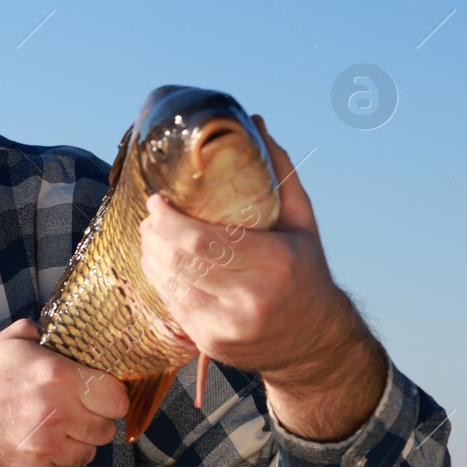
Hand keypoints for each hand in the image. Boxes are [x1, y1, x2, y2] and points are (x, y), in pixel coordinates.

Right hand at [0, 319, 127, 466]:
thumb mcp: (11, 343)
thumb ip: (49, 336)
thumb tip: (76, 332)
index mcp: (55, 376)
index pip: (117, 398)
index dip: (109, 397)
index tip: (99, 396)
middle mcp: (53, 414)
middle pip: (106, 429)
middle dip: (92, 421)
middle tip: (70, 412)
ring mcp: (42, 448)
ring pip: (87, 453)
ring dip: (74, 443)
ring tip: (47, 428)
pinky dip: (54, 462)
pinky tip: (32, 444)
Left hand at [136, 115, 385, 438]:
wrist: (316, 343)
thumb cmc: (306, 271)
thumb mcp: (301, 221)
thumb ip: (278, 172)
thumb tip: (255, 121)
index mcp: (273, 263)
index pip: (200, 241)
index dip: (167, 221)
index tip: (157, 201)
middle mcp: (249, 298)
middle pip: (179, 262)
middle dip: (154, 236)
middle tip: (150, 218)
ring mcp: (228, 326)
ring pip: (170, 286)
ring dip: (152, 258)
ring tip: (150, 238)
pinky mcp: (212, 344)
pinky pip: (173, 307)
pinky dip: (162, 282)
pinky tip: (161, 265)